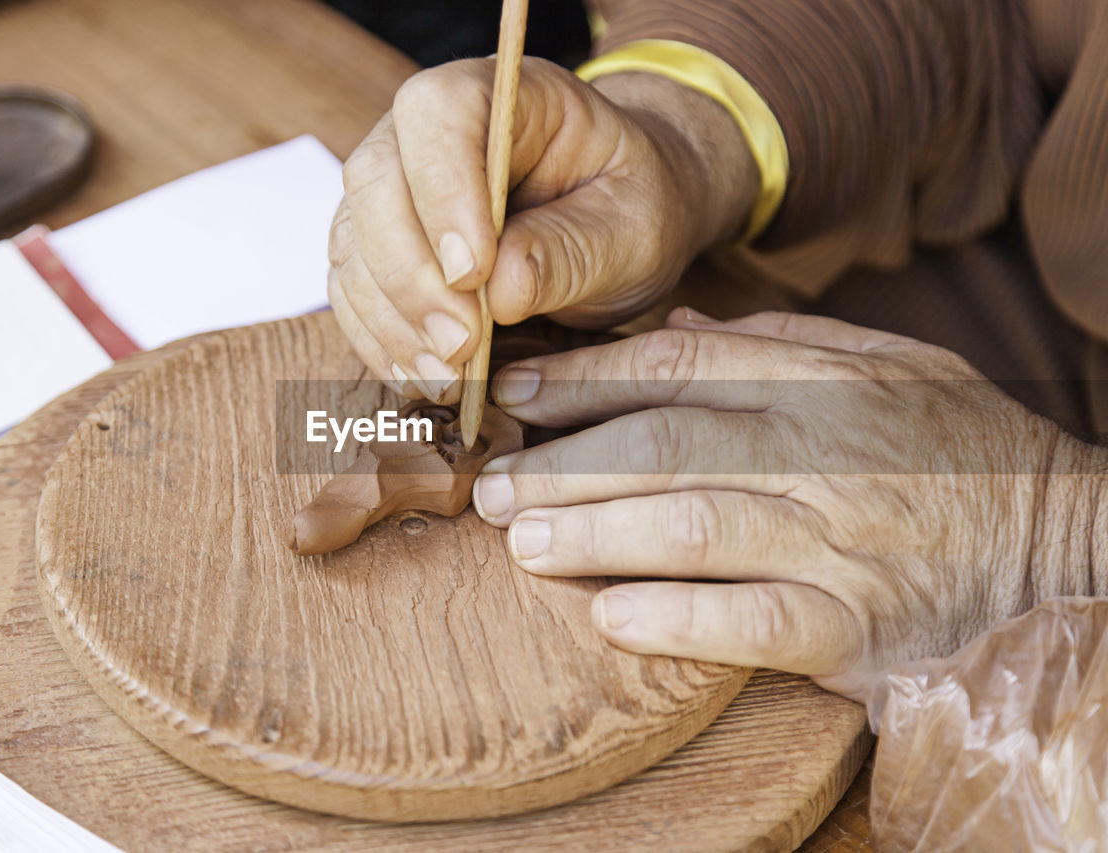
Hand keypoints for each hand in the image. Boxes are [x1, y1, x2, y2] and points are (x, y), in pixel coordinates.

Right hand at [328, 57, 757, 402]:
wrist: (620, 222)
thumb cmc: (631, 207)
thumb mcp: (633, 228)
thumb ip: (573, 250)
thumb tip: (502, 291)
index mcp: (502, 94)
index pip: (438, 113)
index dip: (442, 191)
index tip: (475, 274)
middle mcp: (427, 131)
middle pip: (375, 181)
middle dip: (411, 274)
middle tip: (461, 345)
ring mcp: (393, 188)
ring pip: (353, 243)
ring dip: (391, 320)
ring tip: (446, 377)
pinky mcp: (378, 248)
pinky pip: (353, 291)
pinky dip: (381, 341)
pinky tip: (422, 377)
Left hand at [472, 309, 1106, 700]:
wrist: (1065, 552)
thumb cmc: (961, 453)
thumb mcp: (895, 365)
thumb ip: (785, 340)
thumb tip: (671, 318)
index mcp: (825, 384)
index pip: (680, 365)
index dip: (584, 378)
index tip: (517, 397)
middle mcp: (825, 456)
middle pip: (665, 446)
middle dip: (561, 464)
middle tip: (491, 483)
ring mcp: (838, 544)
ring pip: (690, 529)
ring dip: (591, 536)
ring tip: (520, 542)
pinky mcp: (854, 629)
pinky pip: (746, 624)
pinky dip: (671, 619)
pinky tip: (607, 615)